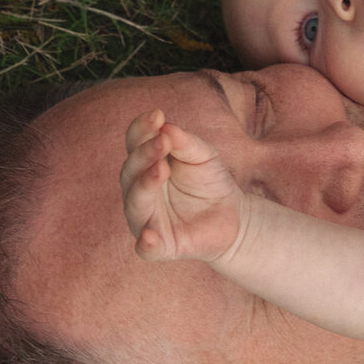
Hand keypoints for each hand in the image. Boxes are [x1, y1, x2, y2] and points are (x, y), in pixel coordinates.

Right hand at [121, 110, 246, 263]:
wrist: (234, 217)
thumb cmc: (210, 181)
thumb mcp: (203, 155)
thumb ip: (185, 142)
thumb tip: (166, 127)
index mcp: (144, 165)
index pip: (134, 143)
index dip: (142, 129)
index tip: (158, 115)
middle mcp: (138, 191)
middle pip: (130, 171)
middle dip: (144, 155)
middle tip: (162, 142)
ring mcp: (146, 219)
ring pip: (135, 203)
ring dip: (144, 186)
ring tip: (160, 170)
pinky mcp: (160, 246)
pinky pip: (146, 248)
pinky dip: (146, 244)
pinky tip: (148, 236)